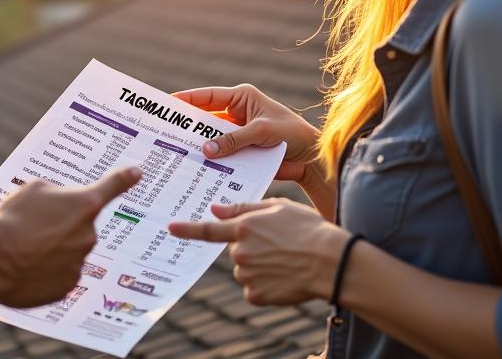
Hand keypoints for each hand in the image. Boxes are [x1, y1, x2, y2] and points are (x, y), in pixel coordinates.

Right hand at [0, 167, 141, 308]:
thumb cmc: (11, 218)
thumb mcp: (34, 190)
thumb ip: (57, 195)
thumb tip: (62, 206)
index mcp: (84, 205)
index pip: (112, 186)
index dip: (125, 178)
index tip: (137, 173)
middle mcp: (88, 235)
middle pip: (80, 227)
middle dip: (62, 226)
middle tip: (34, 227)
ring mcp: (79, 264)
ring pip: (68, 253)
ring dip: (52, 250)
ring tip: (24, 249)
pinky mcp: (65, 287)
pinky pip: (59, 275)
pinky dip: (45, 271)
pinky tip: (26, 266)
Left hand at [168, 199, 346, 305]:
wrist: (331, 262)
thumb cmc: (309, 229)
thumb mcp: (278, 208)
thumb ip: (244, 208)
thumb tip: (216, 209)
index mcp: (244, 227)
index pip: (208, 229)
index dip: (187, 229)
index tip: (170, 228)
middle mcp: (240, 251)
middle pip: (236, 250)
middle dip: (251, 247)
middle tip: (280, 245)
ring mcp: (246, 275)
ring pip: (245, 269)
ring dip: (259, 266)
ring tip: (286, 261)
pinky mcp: (255, 295)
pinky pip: (253, 289)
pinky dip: (265, 285)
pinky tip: (284, 278)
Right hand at [173, 84, 321, 181]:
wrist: (310, 159)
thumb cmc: (292, 134)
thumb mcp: (261, 131)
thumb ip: (234, 139)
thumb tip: (206, 149)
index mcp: (241, 98)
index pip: (207, 96)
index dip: (186, 99)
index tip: (167, 104)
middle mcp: (236, 114)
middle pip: (205, 119)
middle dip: (188, 126)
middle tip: (164, 132)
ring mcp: (237, 134)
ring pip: (211, 139)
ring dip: (198, 146)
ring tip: (176, 153)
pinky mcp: (240, 152)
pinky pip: (221, 156)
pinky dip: (211, 162)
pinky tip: (196, 169)